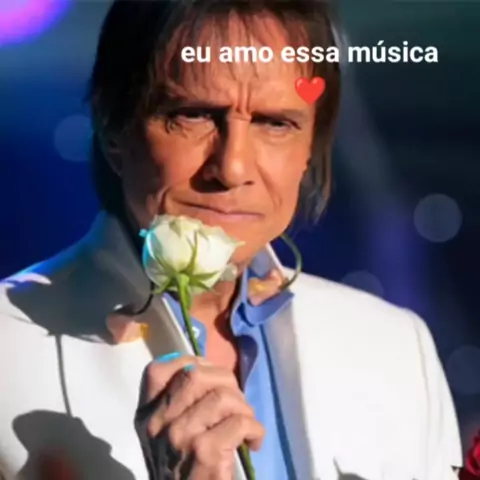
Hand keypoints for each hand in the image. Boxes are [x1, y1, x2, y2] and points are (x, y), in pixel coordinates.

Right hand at [137, 354, 264, 479]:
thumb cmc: (182, 472)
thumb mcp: (166, 436)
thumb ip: (178, 405)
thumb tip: (210, 371)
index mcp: (146, 415)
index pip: (158, 369)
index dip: (191, 364)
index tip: (212, 379)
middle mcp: (157, 423)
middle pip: (195, 374)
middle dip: (226, 381)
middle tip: (236, 404)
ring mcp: (179, 437)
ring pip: (221, 396)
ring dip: (244, 408)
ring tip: (246, 424)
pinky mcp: (205, 454)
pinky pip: (239, 422)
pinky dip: (254, 428)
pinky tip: (252, 441)